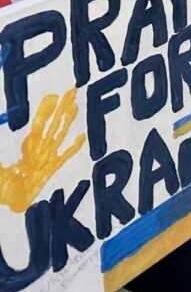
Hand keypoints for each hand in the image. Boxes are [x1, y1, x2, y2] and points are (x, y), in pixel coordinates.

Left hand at [0, 89, 84, 212]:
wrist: (9, 200)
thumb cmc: (4, 184)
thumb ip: (0, 158)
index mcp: (27, 145)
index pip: (39, 123)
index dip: (45, 110)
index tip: (52, 97)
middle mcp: (39, 148)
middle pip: (53, 124)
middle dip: (62, 108)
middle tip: (71, 92)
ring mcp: (47, 158)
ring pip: (61, 135)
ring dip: (68, 121)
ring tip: (76, 107)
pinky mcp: (51, 169)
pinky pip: (65, 156)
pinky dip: (74, 146)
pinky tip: (81, 137)